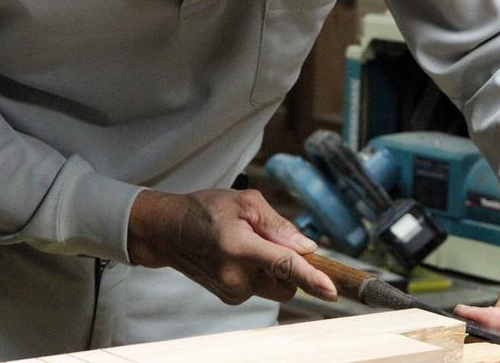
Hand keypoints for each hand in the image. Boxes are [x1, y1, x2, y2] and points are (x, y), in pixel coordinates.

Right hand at [127, 188, 337, 304]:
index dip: (311, 278)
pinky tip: (237, 256)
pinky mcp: (229, 298)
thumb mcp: (246, 203)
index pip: (284, 265)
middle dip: (290, 268)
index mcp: (240, 247)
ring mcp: (230, 291)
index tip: (331, 290)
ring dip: (271, 269)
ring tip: (246, 244)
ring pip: (274, 286)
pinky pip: (259, 287)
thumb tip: (306, 248)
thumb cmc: (206, 210)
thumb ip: (279, 226)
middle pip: (286, 284)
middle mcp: (235, 276)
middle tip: (269, 240)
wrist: (169, 231)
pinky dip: (257, 274)